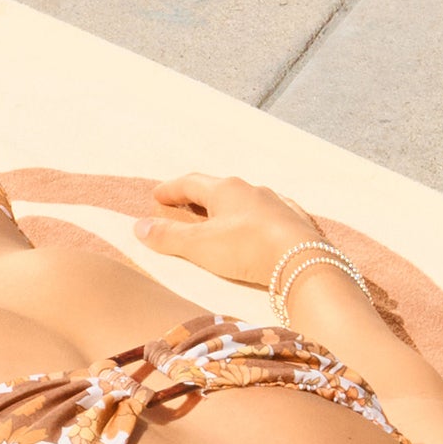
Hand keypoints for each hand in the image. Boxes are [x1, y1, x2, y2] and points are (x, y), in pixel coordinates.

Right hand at [140, 172, 321, 291]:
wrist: (304, 260)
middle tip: (184, 206)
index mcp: (225, 189)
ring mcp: (276, 204)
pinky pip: (269, 214)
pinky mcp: (295, 221)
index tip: (157, 195)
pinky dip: (254, 219)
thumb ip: (168, 237)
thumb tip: (138, 226)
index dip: (171, 189)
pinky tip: (257, 226)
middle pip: (218, 189)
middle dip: (199, 198)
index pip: (191, 183)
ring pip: (246, 201)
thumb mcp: (199, 246)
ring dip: (228, 208)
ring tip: (219, 219)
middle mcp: (252, 190)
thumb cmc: (246, 248)